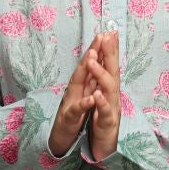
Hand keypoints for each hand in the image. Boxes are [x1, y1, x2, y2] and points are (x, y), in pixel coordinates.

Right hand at [48, 41, 99, 155]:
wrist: (61, 137)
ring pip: (77, 83)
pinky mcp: (69, 117)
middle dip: (92, 51)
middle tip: (100, 35)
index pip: (91, 64)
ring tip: (93, 55)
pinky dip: (85, 103)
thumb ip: (90, 79)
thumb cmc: (74, 115)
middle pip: (84, 67)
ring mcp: (71, 101)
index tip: (108, 33)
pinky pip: (77, 109)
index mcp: (82, 85)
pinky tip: (92, 97)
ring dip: (85, 70)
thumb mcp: (84, 94)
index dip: (99, 48)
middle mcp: (75, 89)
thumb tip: (97, 62)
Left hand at [86, 29, 119, 160]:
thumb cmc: (103, 120)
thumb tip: (102, 61)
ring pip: (109, 89)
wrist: (107, 146)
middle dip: (109, 53)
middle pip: (112, 71)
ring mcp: (111, 108)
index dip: (109, 49)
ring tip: (93, 61)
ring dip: (101, 74)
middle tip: (106, 36)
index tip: (109, 31)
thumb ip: (102, 80)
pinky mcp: (107, 123)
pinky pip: (105, 112)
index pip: (108, 65)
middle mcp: (112, 95)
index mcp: (108, 88)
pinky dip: (101, 103)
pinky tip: (96, 94)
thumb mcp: (100, 98)